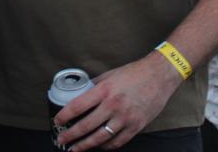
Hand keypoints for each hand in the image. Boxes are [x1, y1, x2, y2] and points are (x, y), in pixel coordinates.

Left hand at [55, 53, 183, 150]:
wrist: (160, 75)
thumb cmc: (135, 73)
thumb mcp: (110, 75)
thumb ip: (96, 86)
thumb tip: (81, 93)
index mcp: (104, 90)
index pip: (78, 106)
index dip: (64, 116)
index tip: (57, 121)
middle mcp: (113, 105)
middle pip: (86, 126)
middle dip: (71, 135)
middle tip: (61, 140)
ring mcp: (125, 118)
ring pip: (100, 138)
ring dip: (85, 145)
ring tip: (75, 149)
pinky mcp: (136, 126)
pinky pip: (117, 142)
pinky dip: (106, 146)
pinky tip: (99, 147)